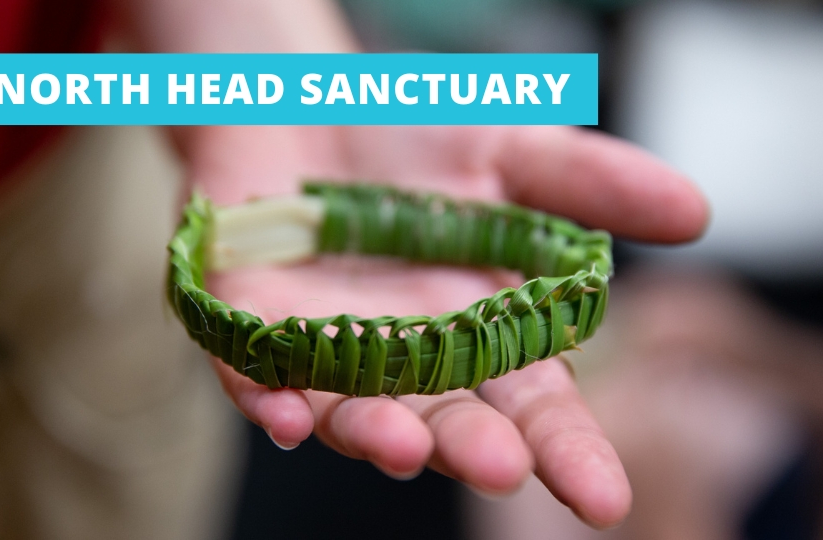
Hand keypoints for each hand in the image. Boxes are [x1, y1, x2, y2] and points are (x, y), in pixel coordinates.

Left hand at [184, 124, 707, 528]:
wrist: (313, 98)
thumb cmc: (414, 136)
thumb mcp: (511, 150)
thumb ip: (590, 185)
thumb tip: (695, 213)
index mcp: (478, 330)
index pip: (532, 403)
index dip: (566, 448)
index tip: (603, 496)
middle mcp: (406, 355)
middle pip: (444, 420)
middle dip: (471, 449)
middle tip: (503, 467)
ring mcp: (327, 345)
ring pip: (351, 409)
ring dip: (373, 433)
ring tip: (404, 444)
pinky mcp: (252, 320)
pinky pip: (255, 372)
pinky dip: (268, 395)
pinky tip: (286, 415)